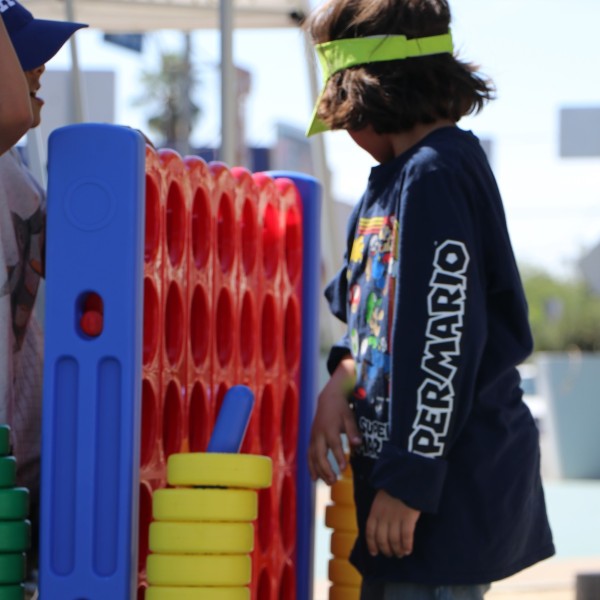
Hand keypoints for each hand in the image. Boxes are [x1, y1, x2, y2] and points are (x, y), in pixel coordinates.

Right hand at [308, 356, 361, 484]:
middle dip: (326, 468)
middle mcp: (319, 434)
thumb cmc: (341, 409)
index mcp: (329, 428)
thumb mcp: (349, 416)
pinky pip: (309, 455)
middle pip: (320, 454)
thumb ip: (353, 430)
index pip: (334, 444)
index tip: (343, 468)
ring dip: (319, 471)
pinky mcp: (311, 439)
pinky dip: (311, 467)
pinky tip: (314, 478)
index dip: (338, 456)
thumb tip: (357, 443)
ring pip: (313, 457)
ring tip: (328, 483)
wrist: (328, 399)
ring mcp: (313, 437)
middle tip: (334, 481)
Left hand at [366, 490, 420, 557]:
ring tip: (400, 554)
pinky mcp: (408, 518)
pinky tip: (408, 550)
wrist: (405, 478)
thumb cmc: (394, 488)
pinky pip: (406, 536)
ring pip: (394, 540)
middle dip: (386, 550)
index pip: (370, 532)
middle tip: (391, 554)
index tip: (374, 553)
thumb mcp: (380, 498)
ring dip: (397, 550)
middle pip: (382, 539)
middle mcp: (383, 517)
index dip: (371, 544)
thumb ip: (378, 511)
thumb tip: (378, 526)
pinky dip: (406, 545)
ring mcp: (395, 518)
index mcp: (375, 511)